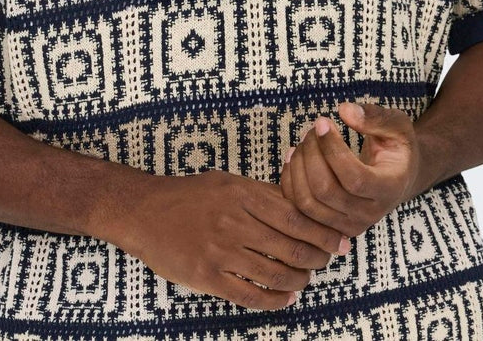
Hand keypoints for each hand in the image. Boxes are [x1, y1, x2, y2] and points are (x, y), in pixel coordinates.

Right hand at [123, 168, 338, 309]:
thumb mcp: (226, 182)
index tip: (339, 241)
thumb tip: (299, 205)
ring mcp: (220, 251)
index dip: (322, 232)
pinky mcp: (207, 277)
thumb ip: (260, 194)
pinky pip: (250, 296)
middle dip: (316, 259)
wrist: (144, 212)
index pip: (295, 216)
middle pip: (291, 247)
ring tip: (305, 280)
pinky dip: (275, 300)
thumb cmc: (188, 195)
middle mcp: (234, 221)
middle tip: (326, 262)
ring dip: (299, 281)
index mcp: (241, 193)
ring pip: (275, 274)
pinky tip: (285, 298)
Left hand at [279, 101, 421, 251]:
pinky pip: (298, 210)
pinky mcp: (330, 227)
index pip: (353, 178)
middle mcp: (369, 214)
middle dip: (311, 153)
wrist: (398, 177)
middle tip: (312, 129)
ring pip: (308, 203)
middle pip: (325, 190)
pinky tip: (295, 157)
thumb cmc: (396, 148)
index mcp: (389, 189)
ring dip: (298, 167)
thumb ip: (375, 117)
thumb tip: (344, 110)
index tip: (322, 121)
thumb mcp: (398, 126)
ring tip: (303, 142)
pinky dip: (290, 182)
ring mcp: (348, 225)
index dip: (332, 148)